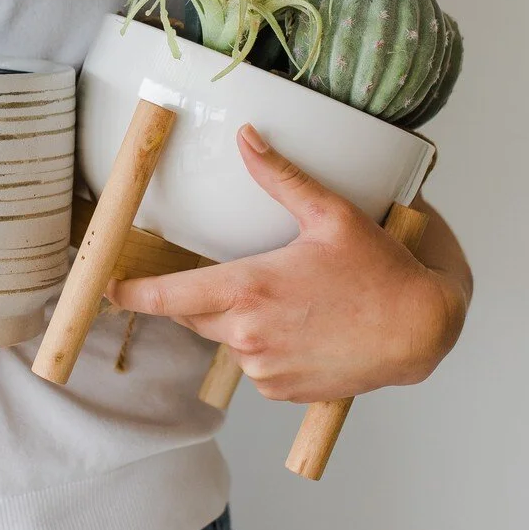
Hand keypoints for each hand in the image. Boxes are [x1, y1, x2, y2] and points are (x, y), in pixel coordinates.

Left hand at [107, 124, 467, 401]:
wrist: (420, 329)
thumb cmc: (379, 270)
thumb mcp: (330, 214)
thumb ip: (280, 177)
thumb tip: (248, 138)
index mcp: (248, 290)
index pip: (168, 297)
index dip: (132, 294)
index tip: (108, 289)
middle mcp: (248, 335)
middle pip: (194, 315)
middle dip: (201, 296)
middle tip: (236, 277)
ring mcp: (264, 368)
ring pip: (226, 340)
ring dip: (238, 321)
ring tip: (288, 300)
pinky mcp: (282, 391)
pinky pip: (254, 365)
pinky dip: (264, 346)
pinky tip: (300, 327)